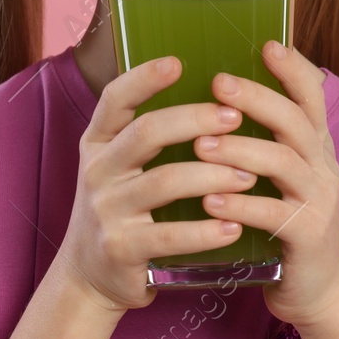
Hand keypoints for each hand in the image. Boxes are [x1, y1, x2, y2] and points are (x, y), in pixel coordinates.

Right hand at [56, 55, 262, 313]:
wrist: (90, 275)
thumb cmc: (123, 209)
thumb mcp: (121, 166)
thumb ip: (150, 135)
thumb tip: (213, 93)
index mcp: (98, 142)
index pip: (114, 99)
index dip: (143, 79)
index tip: (178, 62)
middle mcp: (98, 170)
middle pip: (146, 133)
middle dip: (194, 120)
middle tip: (235, 116)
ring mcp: (106, 210)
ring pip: (164, 182)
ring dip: (212, 175)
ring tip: (248, 175)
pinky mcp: (120, 248)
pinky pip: (168, 235)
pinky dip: (205, 231)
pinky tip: (234, 226)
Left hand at [193, 39, 338, 327]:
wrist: (316, 290)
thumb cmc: (283, 223)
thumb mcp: (280, 176)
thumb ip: (263, 139)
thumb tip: (216, 95)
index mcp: (313, 146)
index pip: (311, 96)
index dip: (293, 69)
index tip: (266, 45)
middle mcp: (321, 167)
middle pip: (295, 120)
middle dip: (257, 98)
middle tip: (218, 82)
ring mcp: (318, 202)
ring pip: (284, 163)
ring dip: (240, 150)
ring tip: (200, 145)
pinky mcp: (307, 237)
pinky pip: (274, 215)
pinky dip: (241, 206)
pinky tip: (210, 201)